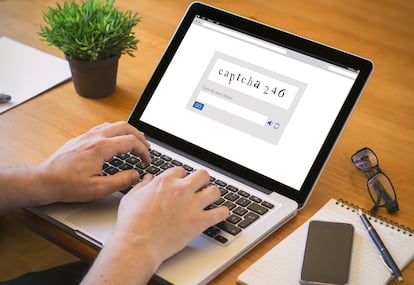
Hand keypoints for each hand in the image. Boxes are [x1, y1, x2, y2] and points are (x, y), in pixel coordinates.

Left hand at [38, 121, 150, 203]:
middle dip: (139, 136)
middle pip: (125, 127)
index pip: (131, 142)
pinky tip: (116, 140)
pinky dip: (115, 131)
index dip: (143, 151)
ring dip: (128, 131)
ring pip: (114, 124)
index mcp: (100, 148)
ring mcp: (87, 135)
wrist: (44, 180)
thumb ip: (121, 181)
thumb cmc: (67, 185)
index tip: (147, 160)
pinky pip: (103, 127)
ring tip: (135, 141)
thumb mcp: (98, 189)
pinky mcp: (81, 138)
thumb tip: (135, 175)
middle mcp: (94, 137)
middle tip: (146, 147)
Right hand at [82, 167, 228, 283]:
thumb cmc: (132, 224)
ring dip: (213, 195)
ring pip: (215, 191)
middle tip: (200, 187)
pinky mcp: (199, 221)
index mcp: (165, 182)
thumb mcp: (131, 198)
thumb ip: (142, 186)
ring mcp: (192, 205)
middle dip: (202, 180)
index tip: (182, 183)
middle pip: (202, 175)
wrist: (138, 245)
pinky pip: (220, 213)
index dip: (182, 177)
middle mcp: (181, 189)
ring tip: (211, 199)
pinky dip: (223, 213)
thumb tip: (147, 179)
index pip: (181, 170)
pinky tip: (220, 214)